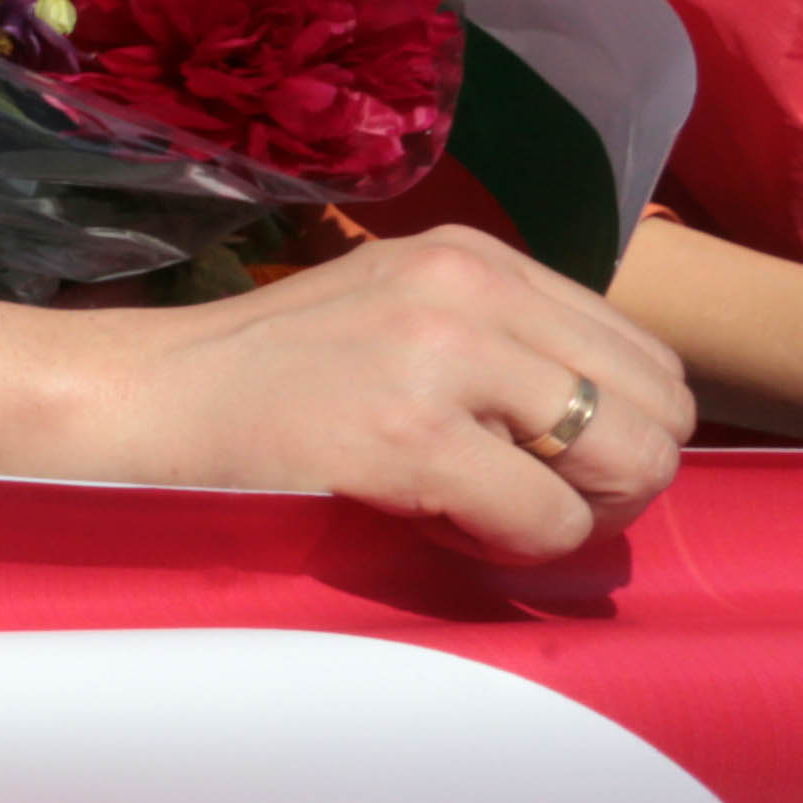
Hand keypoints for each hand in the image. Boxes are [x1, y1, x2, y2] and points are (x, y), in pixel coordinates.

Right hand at [84, 226, 686, 560]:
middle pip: (663, 406)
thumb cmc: (263, 381)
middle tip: (523, 502)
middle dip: (614, 478)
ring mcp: (442, 352)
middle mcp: (472, 284)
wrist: (139, 401)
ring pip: (631, 459)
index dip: (613, 432)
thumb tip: (617, 427)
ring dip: (575, 513)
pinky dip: (514, 547)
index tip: (531, 463)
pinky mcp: (410, 431)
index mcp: (473, 255)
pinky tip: (439, 526)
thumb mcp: (394, 317)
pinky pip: (549, 518)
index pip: (644, 354)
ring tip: (485, 513)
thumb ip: (499, 344)